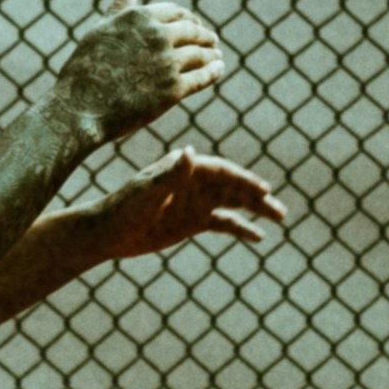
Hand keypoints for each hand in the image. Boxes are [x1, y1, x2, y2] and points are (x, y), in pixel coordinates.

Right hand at [69, 0, 224, 141]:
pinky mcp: (174, 90)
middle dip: (205, 35)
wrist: (80, 108)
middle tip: (212, 40)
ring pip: (201, 54)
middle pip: (192, 31)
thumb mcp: (102, 29)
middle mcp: (157, 36)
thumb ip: (120, 6)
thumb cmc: (86, 69)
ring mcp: (168, 63)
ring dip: (213, 54)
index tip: (194, 24)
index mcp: (139, 17)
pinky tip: (219, 69)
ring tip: (217, 56)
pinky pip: (202, 77)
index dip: (189, 18)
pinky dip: (214, 72)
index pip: (176, 12)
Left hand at [101, 156, 283, 260]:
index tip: (263, 191)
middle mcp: (194, 181)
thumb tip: (189, 151)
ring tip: (280, 217)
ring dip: (255, 209)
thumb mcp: (148, 192)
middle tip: (279, 209)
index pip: (221, 171)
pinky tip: (259, 237)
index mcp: (184, 168)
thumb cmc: (124, 208)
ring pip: (233, 203)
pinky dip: (241, 228)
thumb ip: (171, 174)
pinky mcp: (193, 221)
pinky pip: (223, 223)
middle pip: (232, 186)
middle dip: (256, 196)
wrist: (107, 232)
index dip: (243, 180)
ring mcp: (195, 201)